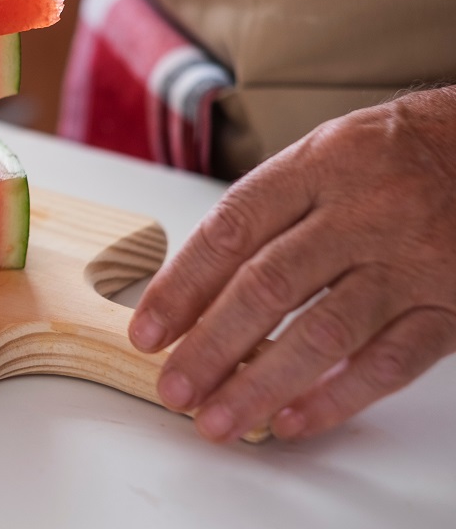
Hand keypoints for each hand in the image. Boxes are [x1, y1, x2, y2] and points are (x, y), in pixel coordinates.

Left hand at [129, 86, 455, 441]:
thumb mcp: (324, 154)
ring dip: (262, 384)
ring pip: (323, 332)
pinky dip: (336, 397)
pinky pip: (388, 361)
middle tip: (174, 388)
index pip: (231, 232)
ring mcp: (408, 262)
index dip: (182, 287)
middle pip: (269, 287)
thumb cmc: (392, 156)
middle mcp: (361, 213)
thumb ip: (266, 212)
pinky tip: (292, 420)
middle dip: (211, 346)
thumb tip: (194, 288)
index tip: (148, 331)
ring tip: (219, 419)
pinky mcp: (449, 306)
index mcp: (317, 168)